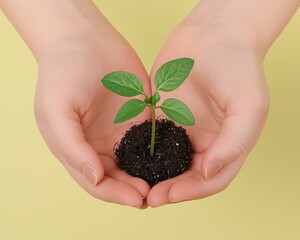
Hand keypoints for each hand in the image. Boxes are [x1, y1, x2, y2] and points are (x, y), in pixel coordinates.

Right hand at [34, 26, 150, 207]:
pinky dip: (161, 152)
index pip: (97, 182)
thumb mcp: (56, 111)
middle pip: (119, 177)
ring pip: (138, 163)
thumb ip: (72, 146)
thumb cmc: (62, 73)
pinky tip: (174, 158)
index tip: (137, 198)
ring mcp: (120, 131)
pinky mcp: (138, 116)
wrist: (83, 38)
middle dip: (136, 189)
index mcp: (78, 149)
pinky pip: (151, 140)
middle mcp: (99, 145)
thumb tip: (95, 177)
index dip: (115, 194)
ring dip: (151, 175)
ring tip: (168, 183)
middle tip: (156, 195)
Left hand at [147, 20, 269, 206]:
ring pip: (165, 162)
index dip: (192, 190)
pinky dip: (140, 152)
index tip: (170, 194)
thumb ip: (234, 141)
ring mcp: (181, 129)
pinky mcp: (162, 116)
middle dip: (168, 189)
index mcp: (226, 145)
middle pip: (185, 176)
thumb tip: (209, 172)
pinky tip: (127, 158)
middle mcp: (203, 142)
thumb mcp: (249, 105)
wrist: (214, 34)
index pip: (210, 179)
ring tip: (134, 185)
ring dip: (152, 176)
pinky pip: (149, 139)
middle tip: (149, 197)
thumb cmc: (239, 68)